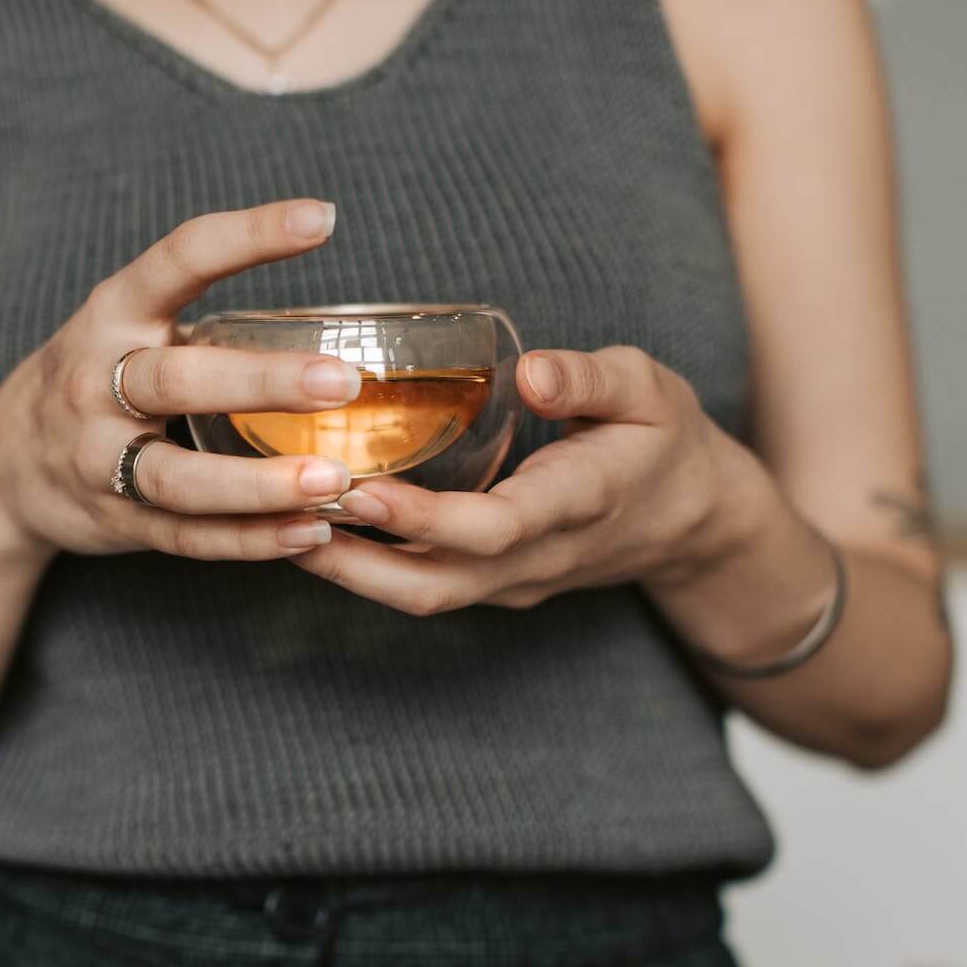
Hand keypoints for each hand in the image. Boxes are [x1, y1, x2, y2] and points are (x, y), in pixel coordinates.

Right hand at [0, 199, 362, 562]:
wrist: (3, 466)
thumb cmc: (97, 381)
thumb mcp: (129, 331)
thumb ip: (209, 328)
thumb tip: (341, 329)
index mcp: (114, 315)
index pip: (181, 260)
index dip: (249, 236)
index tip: (321, 218)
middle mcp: (96, 383)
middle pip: (178, 381)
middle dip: (263, 381)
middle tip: (341, 380)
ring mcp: (100, 459)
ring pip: (179, 477)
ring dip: (258, 482)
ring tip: (333, 480)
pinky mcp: (116, 520)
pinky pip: (187, 536)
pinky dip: (249, 539)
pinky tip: (310, 532)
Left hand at [290, 345, 762, 614]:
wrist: (693, 521)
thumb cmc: (664, 440)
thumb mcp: (648, 390)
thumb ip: (590, 379)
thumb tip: (531, 369)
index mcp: (579, 505)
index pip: (493, 528)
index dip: (421, 518)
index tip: (358, 487)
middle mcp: (538, 558)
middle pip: (435, 585)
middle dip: (354, 561)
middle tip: (280, 511)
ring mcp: (514, 583)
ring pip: (420, 597)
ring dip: (346, 572)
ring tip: (274, 523)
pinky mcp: (494, 584)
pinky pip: (423, 587)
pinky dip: (365, 568)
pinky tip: (312, 526)